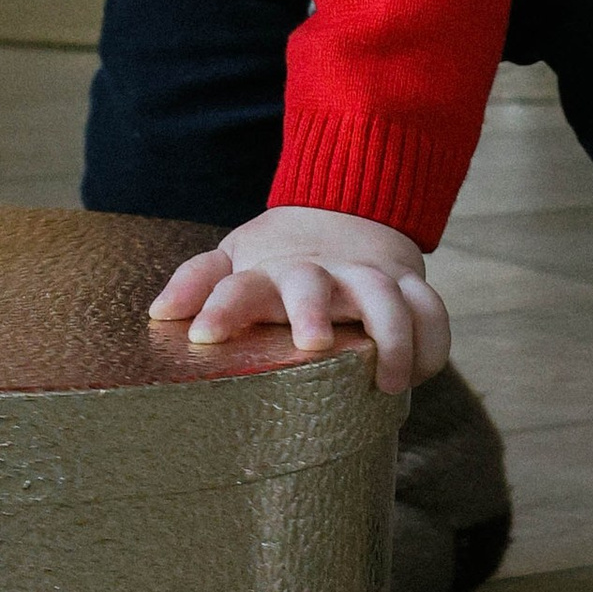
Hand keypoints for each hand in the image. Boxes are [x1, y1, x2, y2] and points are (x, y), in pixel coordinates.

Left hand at [150, 207, 448, 397]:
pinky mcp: (408, 284)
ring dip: (391, 334)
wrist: (349, 207)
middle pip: (314, 284)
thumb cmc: (281, 257)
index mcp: (271, 271)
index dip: (221, 306)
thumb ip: (199, 280)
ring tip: (387, 384)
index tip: (203, 337)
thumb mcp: (236, 258)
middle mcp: (321, 273)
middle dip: (313, 309)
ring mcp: (368, 277)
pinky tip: (420, 373)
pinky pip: (431, 309)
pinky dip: (432, 339)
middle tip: (312, 345)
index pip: (239, 283)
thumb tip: (160, 313)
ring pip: (388, 296)